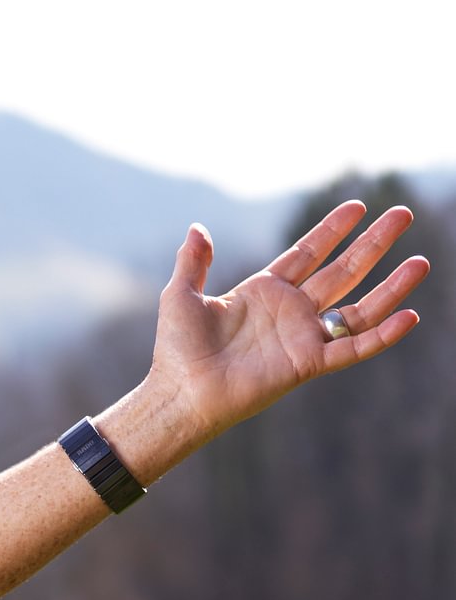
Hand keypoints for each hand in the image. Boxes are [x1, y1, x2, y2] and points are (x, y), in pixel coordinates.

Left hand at [148, 201, 427, 447]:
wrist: (180, 392)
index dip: (332, 230)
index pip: (308, 252)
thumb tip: (198, 227)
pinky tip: (409, 315)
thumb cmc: (177, 349)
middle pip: (343, 270)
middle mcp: (290, 311)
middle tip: (403, 214)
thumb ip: (193, 261)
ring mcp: (303, 337)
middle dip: (373, 243)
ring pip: (359, 307)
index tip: (357, 206)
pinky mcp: (308, 364)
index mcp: (265, 292)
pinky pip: (354, 348)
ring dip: (391, 286)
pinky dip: (382, 335)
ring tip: (421, 261)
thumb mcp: (182, 296)